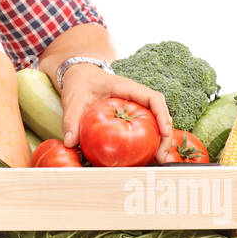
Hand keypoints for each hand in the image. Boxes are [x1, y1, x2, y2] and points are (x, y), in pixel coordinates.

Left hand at [59, 66, 174, 159]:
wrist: (79, 77)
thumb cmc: (79, 84)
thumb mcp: (72, 100)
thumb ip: (70, 119)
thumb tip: (69, 142)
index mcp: (125, 87)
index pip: (152, 98)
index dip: (162, 114)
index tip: (165, 133)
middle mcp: (136, 96)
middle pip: (160, 113)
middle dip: (166, 135)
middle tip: (162, 157)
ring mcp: (136, 105)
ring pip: (157, 121)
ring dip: (161, 140)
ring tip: (159, 161)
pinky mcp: (132, 114)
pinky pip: (147, 126)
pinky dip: (150, 141)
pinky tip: (147, 157)